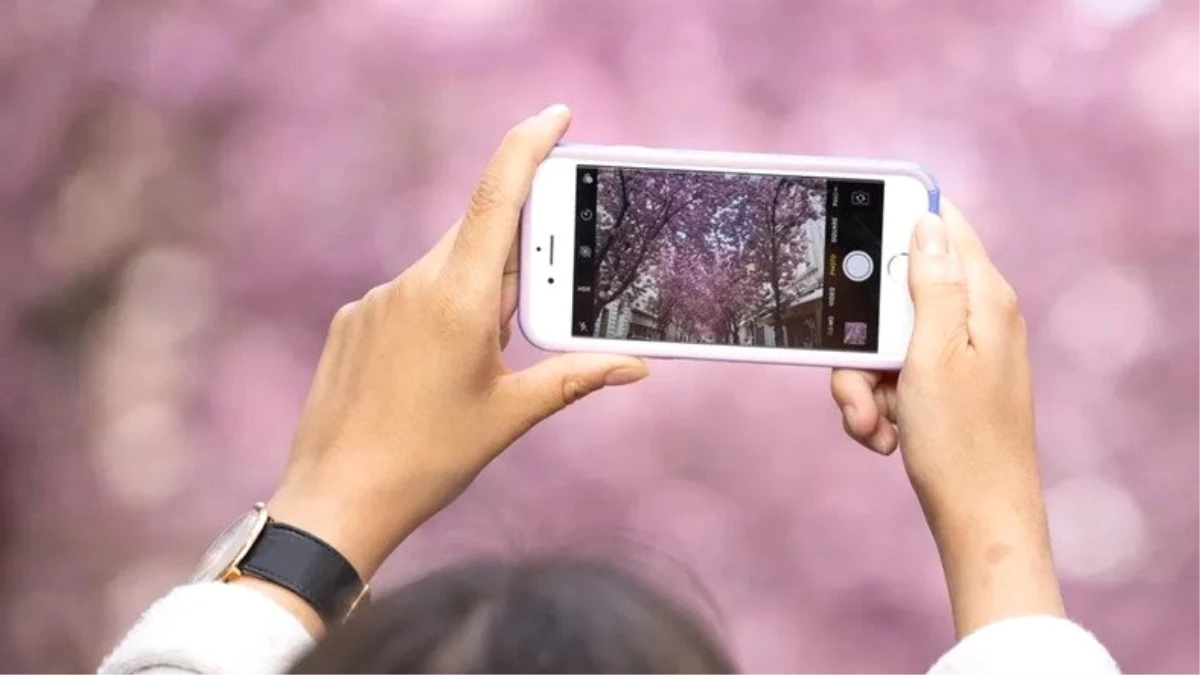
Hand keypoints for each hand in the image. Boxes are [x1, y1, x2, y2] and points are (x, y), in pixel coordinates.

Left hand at [264, 105, 646, 589]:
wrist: (336, 499)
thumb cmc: (428, 459)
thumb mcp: (512, 414)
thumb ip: (576, 377)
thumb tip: (634, 365)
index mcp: (458, 299)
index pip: (499, 197)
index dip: (530, 145)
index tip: (557, 116)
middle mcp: (411, 284)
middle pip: (477, 238)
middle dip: (514, 262)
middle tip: (530, 314)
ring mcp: (375, 299)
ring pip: (441, 270)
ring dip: (472, 294)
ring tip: (475, 364)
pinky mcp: (352, 319)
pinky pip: (406, 295)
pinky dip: (434, 312)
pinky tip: (431, 371)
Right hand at [830, 201, 1062, 636]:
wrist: (979, 518)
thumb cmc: (960, 441)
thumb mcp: (933, 353)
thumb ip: (931, 283)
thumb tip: (926, 220)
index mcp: (981, 300)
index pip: (942, 226)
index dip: (898, 219)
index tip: (853, 226)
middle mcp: (973, 320)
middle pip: (894, 294)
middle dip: (862, 338)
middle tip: (860, 376)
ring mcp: (957, 355)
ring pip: (883, 341)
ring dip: (862, 383)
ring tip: (872, 422)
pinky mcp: (942, 387)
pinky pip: (891, 377)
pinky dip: (877, 404)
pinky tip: (885, 435)